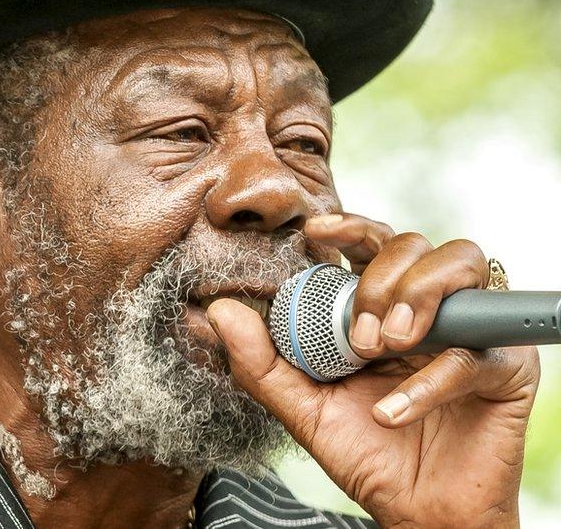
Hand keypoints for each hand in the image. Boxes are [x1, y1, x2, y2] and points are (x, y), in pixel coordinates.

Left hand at [206, 212, 539, 527]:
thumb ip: (260, 361)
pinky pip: (475, 350)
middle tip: (359, 337)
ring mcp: (468, 330)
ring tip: (386, 345)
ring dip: (415, 296)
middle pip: (412, 243)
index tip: (315, 233)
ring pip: (460, 263)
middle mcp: (425, 309)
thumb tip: (221, 309)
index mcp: (378, 308)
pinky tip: (392, 412)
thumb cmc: (365, 453)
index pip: (369, 244)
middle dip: (378, 278)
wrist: (415, 512)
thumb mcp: (301, 407)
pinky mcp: (506, 365)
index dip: (348, 227)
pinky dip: (430, 380)